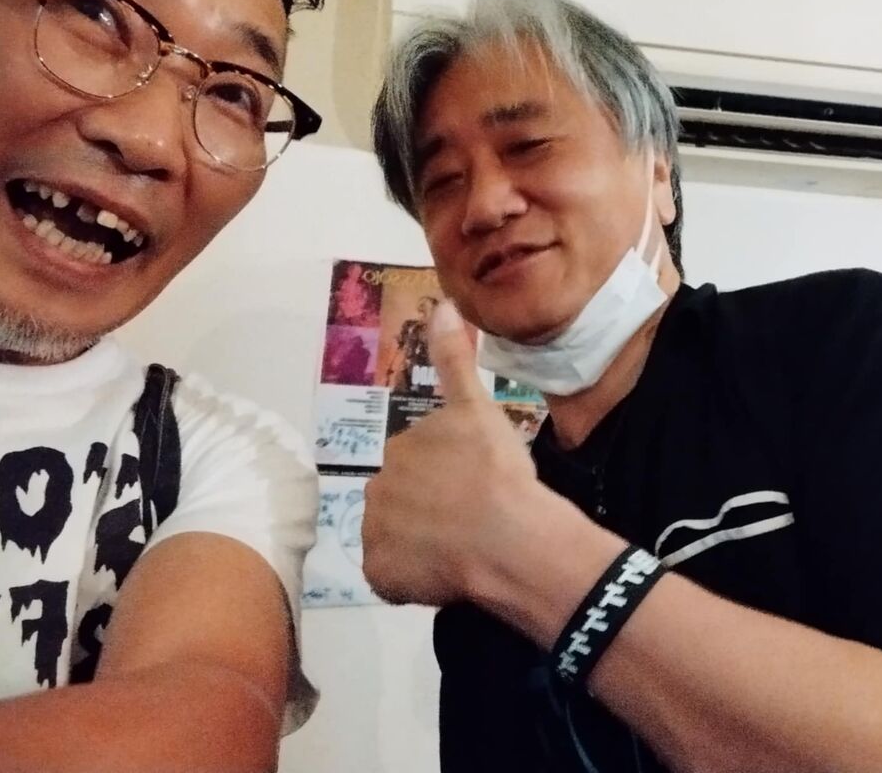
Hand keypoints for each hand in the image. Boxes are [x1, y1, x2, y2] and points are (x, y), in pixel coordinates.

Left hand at [361, 301, 547, 605]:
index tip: (476, 485)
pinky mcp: (381, 576)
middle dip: (431, 508)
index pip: (419, 463)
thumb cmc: (497, 470)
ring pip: (399, 538)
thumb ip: (455, 360)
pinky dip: (415, 578)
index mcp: (399, 449)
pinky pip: (395, 576)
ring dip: (422, 543)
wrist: (507, 537)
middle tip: (471, 518)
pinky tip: (447, 573)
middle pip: (404, 500)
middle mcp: (376, 488)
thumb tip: (441, 304)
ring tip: (463, 549)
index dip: (449, 476)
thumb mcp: (478, 408)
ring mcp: (375, 535)